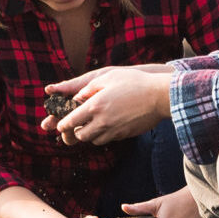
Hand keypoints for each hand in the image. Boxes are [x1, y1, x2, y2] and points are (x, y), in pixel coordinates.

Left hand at [45, 65, 170, 145]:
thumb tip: (77, 98)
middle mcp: (102, 121)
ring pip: (93, 140)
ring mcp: (114, 130)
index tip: (59, 125)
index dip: (62, 125)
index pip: (71, 121)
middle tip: (76, 125)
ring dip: (89, 134)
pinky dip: (103, 135)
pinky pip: (108, 139)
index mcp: (95, 106)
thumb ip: (89, 89)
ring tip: (91, 125)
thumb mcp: (108, 78)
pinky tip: (107, 125)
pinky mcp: (124, 135)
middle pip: (80, 135)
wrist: (159, 97)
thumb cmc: (134, 83)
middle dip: (75, 132)